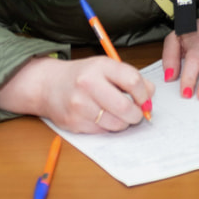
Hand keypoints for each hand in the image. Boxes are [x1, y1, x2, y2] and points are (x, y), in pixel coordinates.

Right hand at [0, 56, 153, 133]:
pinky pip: (102, 131)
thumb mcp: (106, 67)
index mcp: (100, 66)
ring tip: (120, 116)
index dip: (144, 94)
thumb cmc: (82, 76)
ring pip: (115, 123)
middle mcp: (88, 84)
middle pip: (125, 107)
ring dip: (124, 123)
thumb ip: (130, 77)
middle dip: (137, 114)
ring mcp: (79, 105)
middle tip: (138, 114)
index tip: (146, 99)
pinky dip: (108, 128)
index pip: (133, 81)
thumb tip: (150, 94)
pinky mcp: (74, 123)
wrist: (48, 85)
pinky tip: (104, 118)